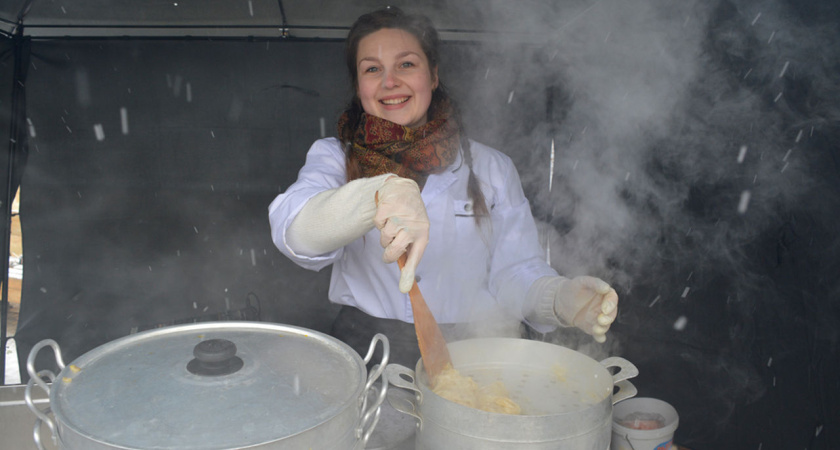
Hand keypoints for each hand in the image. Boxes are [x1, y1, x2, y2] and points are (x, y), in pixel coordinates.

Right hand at [374, 176, 429, 292]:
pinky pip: (377, 224)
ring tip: (392, 225)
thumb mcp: (415, 233)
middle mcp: (413, 225)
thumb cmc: (410, 216)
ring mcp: (400, 216)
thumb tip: (405, 286)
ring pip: (384, 238)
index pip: (416, 257)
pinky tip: (387, 215)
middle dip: (388, 254)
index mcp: (423, 234)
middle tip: (389, 249)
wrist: (405, 188)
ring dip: (384, 235)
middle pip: (395, 250)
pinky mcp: (388, 207)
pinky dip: (379, 222)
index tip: (404, 288)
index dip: (409, 273)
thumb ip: (409, 256)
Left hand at [554, 276, 617, 342]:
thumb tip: (606, 288)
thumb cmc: (573, 288)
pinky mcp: (591, 327)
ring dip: (603, 328)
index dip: (610, 304)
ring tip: (596, 329)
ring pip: (605, 324)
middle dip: (608, 318)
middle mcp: (604, 307)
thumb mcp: (582, 281)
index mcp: (604, 294)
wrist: (561, 300)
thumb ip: (594, 283)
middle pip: (611, 313)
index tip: (604, 309)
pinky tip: (599, 338)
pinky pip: (598, 333)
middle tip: (601, 320)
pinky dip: (600, 337)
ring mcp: (598, 318)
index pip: (612, 298)